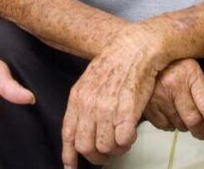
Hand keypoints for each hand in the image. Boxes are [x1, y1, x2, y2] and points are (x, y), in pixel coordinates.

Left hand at [61, 26, 163, 167]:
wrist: (135, 47)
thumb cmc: (116, 62)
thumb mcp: (90, 80)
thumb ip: (83, 102)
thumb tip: (82, 124)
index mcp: (78, 98)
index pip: (68, 135)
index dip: (69, 155)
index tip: (71, 167)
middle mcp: (90, 105)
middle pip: (86, 147)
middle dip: (96, 157)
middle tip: (106, 155)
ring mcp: (108, 109)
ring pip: (105, 147)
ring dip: (115, 149)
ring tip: (122, 141)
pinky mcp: (127, 111)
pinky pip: (123, 141)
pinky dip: (127, 142)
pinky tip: (131, 134)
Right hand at [143, 59, 203, 143]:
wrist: (146, 57)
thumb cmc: (173, 64)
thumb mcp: (192, 72)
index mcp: (190, 73)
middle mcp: (173, 83)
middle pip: (192, 119)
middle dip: (200, 130)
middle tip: (202, 132)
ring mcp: (158, 95)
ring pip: (178, 125)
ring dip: (183, 125)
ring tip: (181, 113)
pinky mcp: (146, 104)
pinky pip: (163, 126)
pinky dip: (169, 124)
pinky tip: (169, 112)